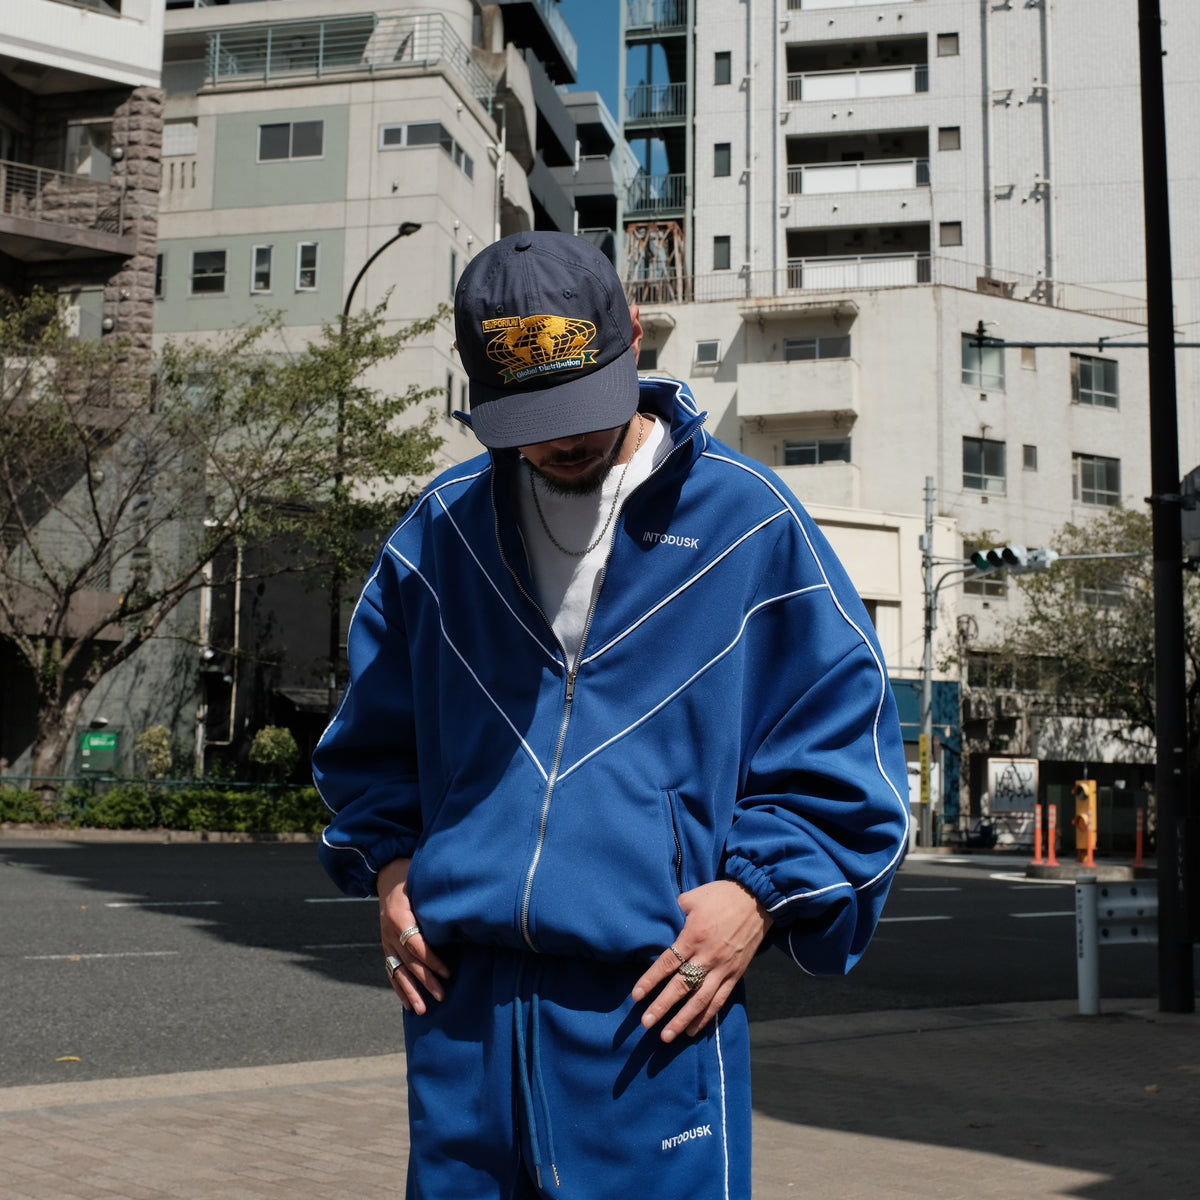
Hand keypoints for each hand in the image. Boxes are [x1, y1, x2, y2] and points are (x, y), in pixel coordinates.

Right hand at [378, 857, 450, 1013]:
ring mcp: (386, 941)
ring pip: (398, 971)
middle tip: (441, 997)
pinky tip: (407, 1004)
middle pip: (408, 961)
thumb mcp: (421, 881)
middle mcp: (389, 932)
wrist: (387, 874)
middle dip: (425, 981)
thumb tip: (458, 910)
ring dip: (410, 991)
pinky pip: (391, 971)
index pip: (415, 944)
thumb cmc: (410, 876)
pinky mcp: (386, 946)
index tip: (447, 973)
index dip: (431, 960)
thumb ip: (435, 898)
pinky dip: (399, 988)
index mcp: (399, 915)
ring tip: (421, 1010)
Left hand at [632, 880, 772, 1042]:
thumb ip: (676, 912)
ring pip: (701, 1000)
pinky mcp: (735, 975)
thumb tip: (664, 921)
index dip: (650, 981)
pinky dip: (706, 1017)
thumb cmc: (721, 895)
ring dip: (682, 1020)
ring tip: (667, 1036)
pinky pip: (719, 1000)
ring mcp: (723, 968)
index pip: (667, 963)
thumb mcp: (693, 897)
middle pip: (681, 987)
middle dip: (662, 1007)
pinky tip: (692, 1029)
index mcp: (694, 936)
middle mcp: (707, 957)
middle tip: (646, 1023)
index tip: (636, 996)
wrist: (757, 899)